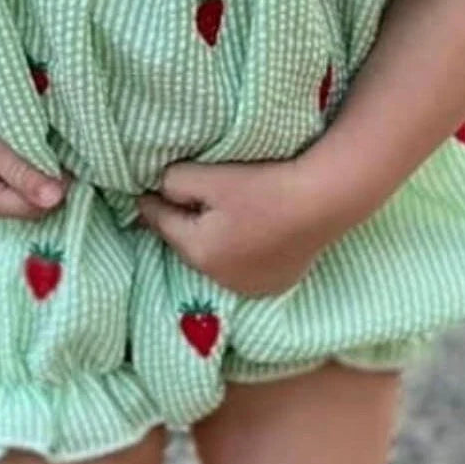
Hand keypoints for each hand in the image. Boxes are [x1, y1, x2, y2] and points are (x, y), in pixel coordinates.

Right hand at [0, 81, 70, 219]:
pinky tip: (28, 154)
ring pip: (21, 196)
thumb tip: (57, 199)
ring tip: (43, 150)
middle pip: (28, 206)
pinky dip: (24, 172)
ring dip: (36, 177)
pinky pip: (11, 185)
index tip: (67, 161)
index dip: (55, 189)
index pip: (33, 209)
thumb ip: (26, 174)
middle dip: (46, 184)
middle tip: (58, 153)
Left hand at [138, 155, 349, 297]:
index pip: (161, 223)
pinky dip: (237, 251)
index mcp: (198, 252)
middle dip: (181, 223)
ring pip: (215, 258)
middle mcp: (220, 278)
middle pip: (188, 243)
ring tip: (213, 216)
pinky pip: (242, 267)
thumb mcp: (210, 177)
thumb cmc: (264, 186)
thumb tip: (161, 189)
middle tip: (175, 200)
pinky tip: (245, 233)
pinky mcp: (275, 283)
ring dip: (210, 239)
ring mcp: (250, 286)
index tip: (141, 192)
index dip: (150, 204)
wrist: (323, 201)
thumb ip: (174, 182)